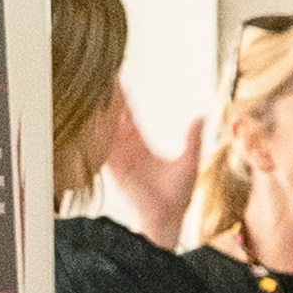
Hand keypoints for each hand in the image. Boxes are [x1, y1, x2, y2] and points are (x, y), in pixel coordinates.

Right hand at [96, 85, 201, 235]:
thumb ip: (192, 139)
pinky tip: (92, 119)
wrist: (168, 218)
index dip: (123, 97)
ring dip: (99, 111)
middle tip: (98, 74)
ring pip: (105, 130)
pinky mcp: (116, 170)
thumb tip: (200, 117)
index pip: (129, 115)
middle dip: (106, 98)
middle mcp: (126, 150)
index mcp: (141, 146)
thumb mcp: (188, 161)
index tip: (116, 77)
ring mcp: (118, 159)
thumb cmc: (177, 195)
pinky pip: (104, 149)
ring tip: (92, 90)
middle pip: (113, 118)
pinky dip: (97, 134)